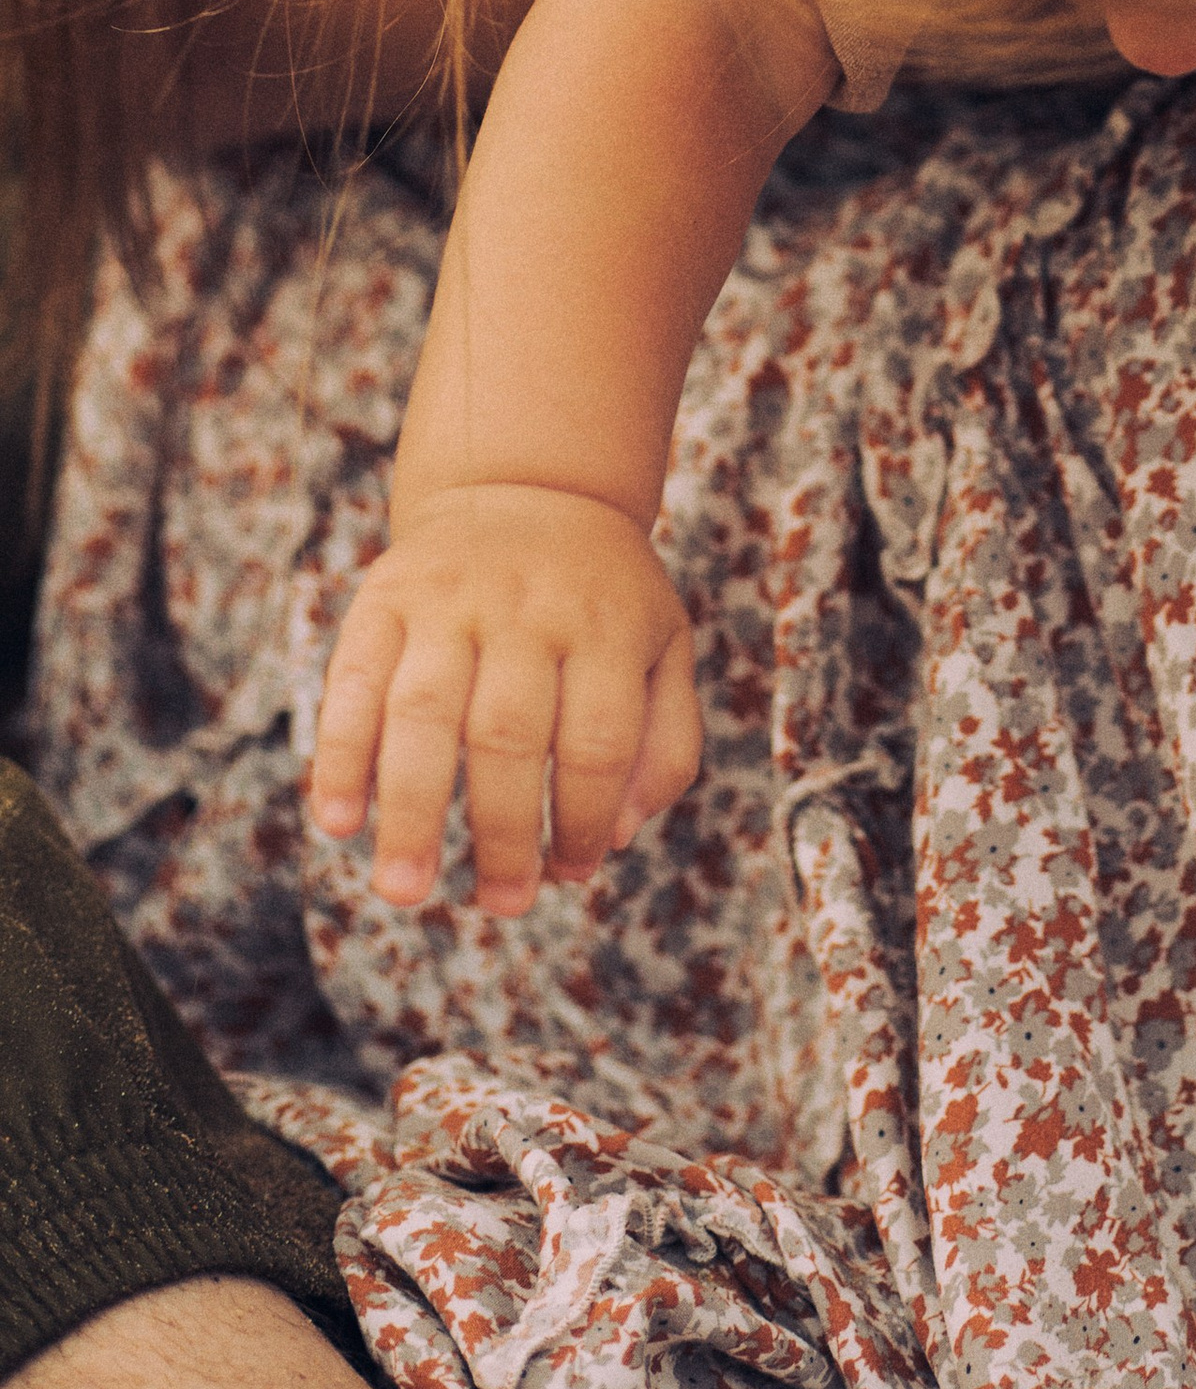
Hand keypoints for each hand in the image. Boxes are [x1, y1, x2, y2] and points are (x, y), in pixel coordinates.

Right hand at [309, 484, 700, 913]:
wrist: (529, 483)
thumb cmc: (602, 598)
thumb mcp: (663, 646)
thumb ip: (663, 740)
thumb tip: (619, 835)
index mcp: (606, 622)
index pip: (597, 739)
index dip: (585, 818)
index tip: (571, 874)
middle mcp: (527, 605)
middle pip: (508, 732)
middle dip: (502, 831)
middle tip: (498, 905)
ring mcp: (451, 597)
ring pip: (422, 711)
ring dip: (409, 810)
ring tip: (404, 891)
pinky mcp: (385, 595)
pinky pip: (353, 680)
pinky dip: (340, 754)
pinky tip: (339, 821)